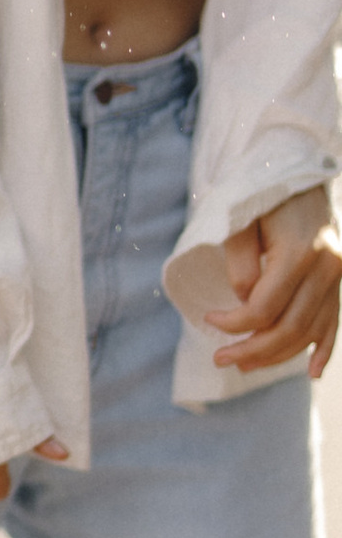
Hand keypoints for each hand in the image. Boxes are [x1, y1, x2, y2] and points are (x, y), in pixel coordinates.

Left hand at [202, 186, 341, 376]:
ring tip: (245, 365)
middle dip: (253, 349)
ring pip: (311, 329)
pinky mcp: (340, 277)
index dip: (234, 322)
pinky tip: (314, 371)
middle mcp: (327, 266)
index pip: (265, 307)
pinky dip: (324, 347)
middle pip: (291, 326)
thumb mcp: (240, 221)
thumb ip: (241, 264)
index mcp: (300, 251)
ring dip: (279, 354)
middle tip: (220, 359)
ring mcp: (338, 273)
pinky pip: (334, 320)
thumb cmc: (259, 192)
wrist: (296, 165)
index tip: (209, 320)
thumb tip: (247, 304)